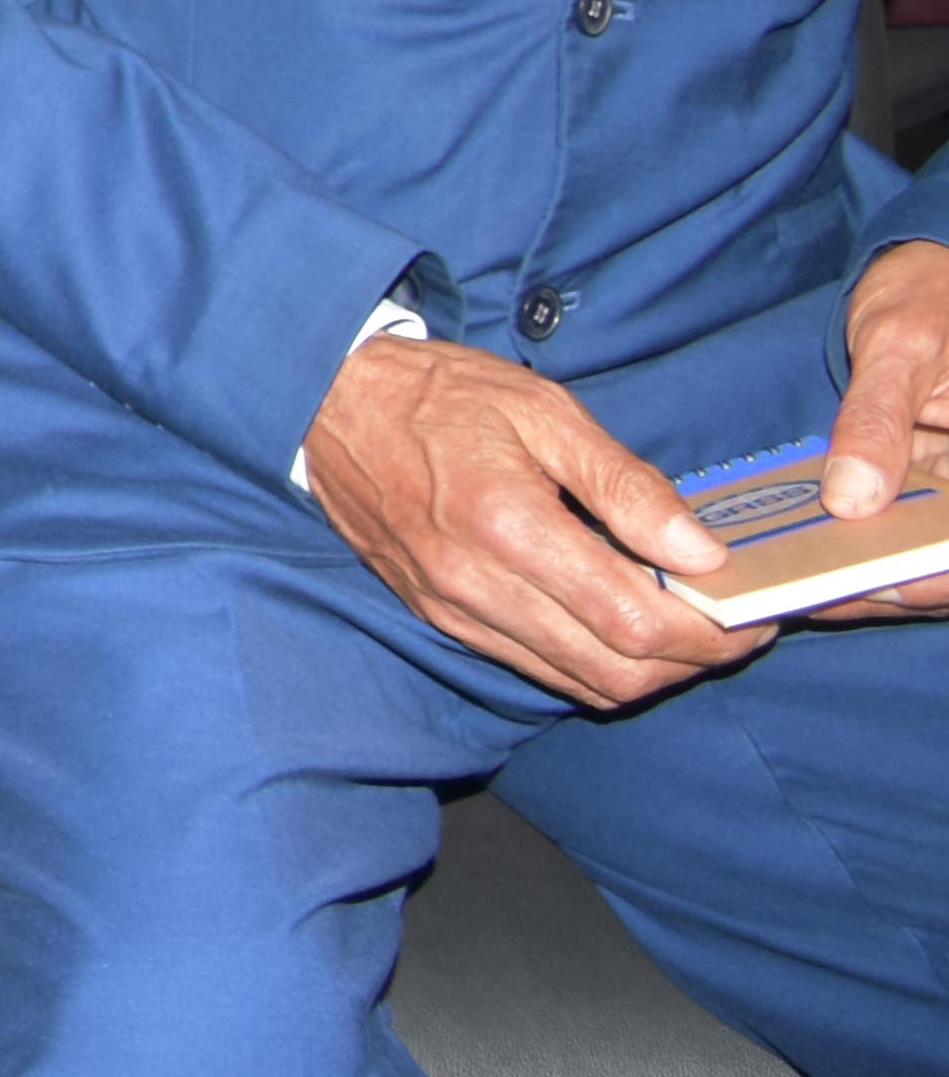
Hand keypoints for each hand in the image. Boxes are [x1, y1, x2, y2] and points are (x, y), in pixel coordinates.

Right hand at [302, 327, 761, 707]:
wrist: (325, 400)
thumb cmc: (439, 393)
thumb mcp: (543, 411)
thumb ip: (625, 484)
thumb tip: (701, 551)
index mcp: (506, 524)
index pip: (634, 622)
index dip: (711, 634)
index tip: (752, 614)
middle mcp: (476, 584)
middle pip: (615, 672)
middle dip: (691, 663)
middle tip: (730, 627)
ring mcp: (452, 609)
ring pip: (578, 684)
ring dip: (646, 671)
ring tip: (682, 626)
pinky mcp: (438, 617)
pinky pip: (535, 668)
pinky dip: (592, 663)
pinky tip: (614, 622)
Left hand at [797, 241, 948, 622]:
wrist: (926, 276)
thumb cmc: (929, 299)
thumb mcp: (902, 347)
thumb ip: (878, 421)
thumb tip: (854, 500)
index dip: (926, 580)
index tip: (863, 588)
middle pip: (936, 563)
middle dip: (879, 582)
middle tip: (800, 593)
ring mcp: (945, 496)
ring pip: (909, 554)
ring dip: (855, 570)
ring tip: (780, 582)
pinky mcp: (916, 489)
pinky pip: (884, 523)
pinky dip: (844, 539)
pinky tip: (787, 548)